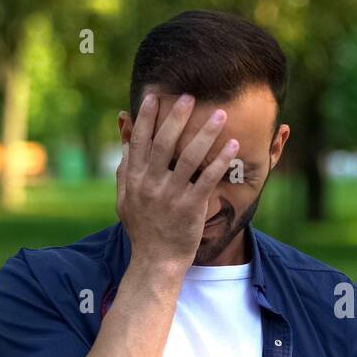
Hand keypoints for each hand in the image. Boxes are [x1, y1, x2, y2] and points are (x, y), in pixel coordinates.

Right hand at [116, 93, 238, 267]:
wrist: (155, 260)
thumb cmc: (143, 229)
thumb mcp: (125, 199)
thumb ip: (125, 169)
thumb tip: (125, 141)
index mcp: (135, 178)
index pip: (140, 141)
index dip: (147, 117)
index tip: (154, 96)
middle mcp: (151, 184)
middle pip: (164, 143)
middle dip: (177, 117)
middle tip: (189, 96)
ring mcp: (171, 195)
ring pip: (189, 157)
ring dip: (205, 133)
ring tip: (219, 114)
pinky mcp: (191, 207)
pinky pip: (208, 178)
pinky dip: (220, 160)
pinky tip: (232, 145)